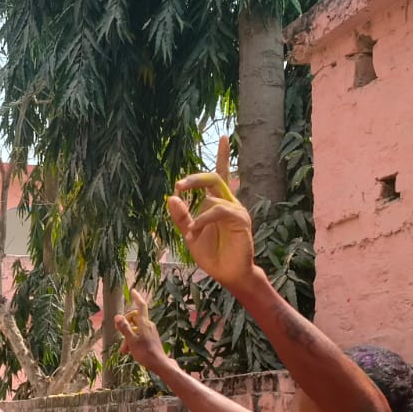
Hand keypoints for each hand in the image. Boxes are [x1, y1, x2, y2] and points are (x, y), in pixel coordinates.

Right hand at [112, 288, 168, 367]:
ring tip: (123, 350)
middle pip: (134, 318)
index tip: (133, 291)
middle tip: (118, 332)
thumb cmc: (145, 352)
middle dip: (125, 325)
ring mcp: (150, 331)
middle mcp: (148, 325)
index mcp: (144, 323)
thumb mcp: (131, 340)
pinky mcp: (151, 338)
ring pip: (135, 328)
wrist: (159, 363)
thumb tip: (117, 316)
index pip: (141, 306)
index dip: (137, 298)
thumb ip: (124, 328)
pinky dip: (132, 340)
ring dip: (127, 336)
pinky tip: (129, 350)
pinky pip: (139, 335)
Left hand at [168, 158, 257, 287]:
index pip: (220, 174)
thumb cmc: (211, 255)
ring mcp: (237, 210)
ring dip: (196, 212)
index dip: (223, 155)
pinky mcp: (241, 220)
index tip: (224, 136)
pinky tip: (196, 230)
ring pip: (213, 194)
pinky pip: (219, 210)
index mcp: (217, 203)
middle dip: (195, 178)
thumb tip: (171, 197)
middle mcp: (228, 202)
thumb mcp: (190, 234)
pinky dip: (204, 218)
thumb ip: (181, 217)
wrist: (227, 275)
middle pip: (214, 177)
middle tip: (180, 185)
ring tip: (191, 231)